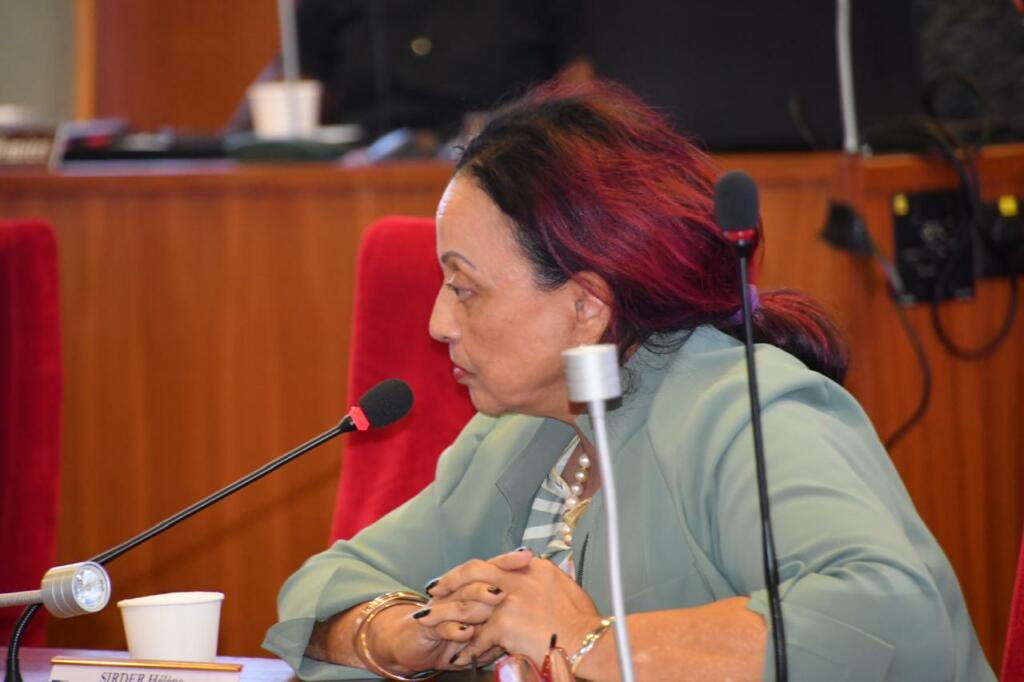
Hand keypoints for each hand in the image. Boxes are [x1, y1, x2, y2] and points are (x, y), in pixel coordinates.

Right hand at [402, 549, 533, 668]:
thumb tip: (530, 607)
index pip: (491, 568)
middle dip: (496, 575)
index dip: (508, 560)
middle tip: (516, 574)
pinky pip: (442, 626)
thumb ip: (504, 615)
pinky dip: (454, 629)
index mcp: (471, 587)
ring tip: (497, 598)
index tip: (528, 554)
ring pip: (461, 601)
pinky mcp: (427, 627)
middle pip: (476, 578)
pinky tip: (466, 632)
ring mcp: (441, 608)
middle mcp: (456, 593)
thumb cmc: (454, 631)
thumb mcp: (484, 626)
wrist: (415, 643)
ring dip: (479, 599)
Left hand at [429, 551, 601, 666]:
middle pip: (474, 569)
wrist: (587, 641)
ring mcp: (509, 599)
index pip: (494, 562)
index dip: (472, 569)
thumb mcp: (563, 586)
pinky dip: (466, 650)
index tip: (460, 575)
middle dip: (451, 579)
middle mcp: (518, 578)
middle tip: (436, 589)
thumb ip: (541, 579)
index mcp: (532, 568)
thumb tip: (533, 571)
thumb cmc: (582, 621)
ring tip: (436, 625)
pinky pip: (477, 638)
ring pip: (469, 603)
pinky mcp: (505, 623)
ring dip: (450, 616)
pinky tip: (459, 657)